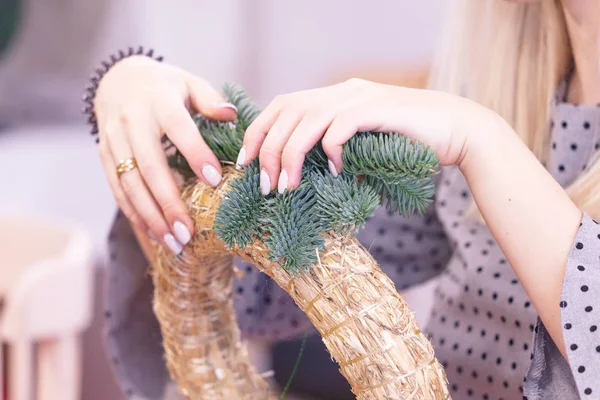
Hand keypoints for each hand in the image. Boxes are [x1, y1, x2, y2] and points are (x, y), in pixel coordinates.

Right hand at [95, 55, 236, 253]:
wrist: (117, 79)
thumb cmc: (164, 86)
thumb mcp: (188, 82)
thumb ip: (210, 99)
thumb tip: (231, 115)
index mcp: (159, 102)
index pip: (178, 129)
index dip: (195, 154)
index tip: (215, 180)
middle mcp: (132, 122)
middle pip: (150, 167)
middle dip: (169, 203)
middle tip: (188, 233)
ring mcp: (114, 140)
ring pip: (130, 185)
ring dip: (151, 217)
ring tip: (173, 243)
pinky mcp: (104, 156)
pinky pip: (118, 189)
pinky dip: (134, 214)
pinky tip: (153, 235)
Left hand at [240, 78, 495, 193]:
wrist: (459, 132)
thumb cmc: (411, 145)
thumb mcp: (364, 145)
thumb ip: (336, 149)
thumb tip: (305, 174)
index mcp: (336, 95)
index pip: (283, 104)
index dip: (258, 130)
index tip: (246, 162)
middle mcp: (344, 91)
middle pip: (287, 110)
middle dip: (267, 148)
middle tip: (265, 184)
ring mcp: (361, 97)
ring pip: (307, 120)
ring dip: (290, 155)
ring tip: (287, 186)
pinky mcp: (379, 110)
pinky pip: (341, 128)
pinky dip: (331, 150)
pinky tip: (339, 171)